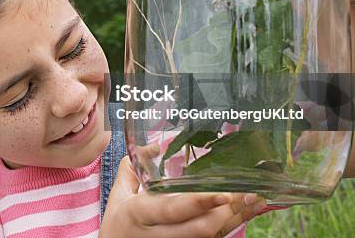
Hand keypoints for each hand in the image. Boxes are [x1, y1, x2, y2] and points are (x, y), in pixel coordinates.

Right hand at [99, 152, 266, 237]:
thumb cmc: (118, 224)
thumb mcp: (118, 196)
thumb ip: (131, 169)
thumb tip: (153, 145)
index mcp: (139, 214)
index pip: (171, 210)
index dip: (197, 203)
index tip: (220, 193)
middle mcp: (159, 234)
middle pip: (199, 228)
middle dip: (226, 213)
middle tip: (247, 192)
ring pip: (210, 236)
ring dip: (236, 218)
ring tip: (256, 198)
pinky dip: (233, 224)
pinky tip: (248, 210)